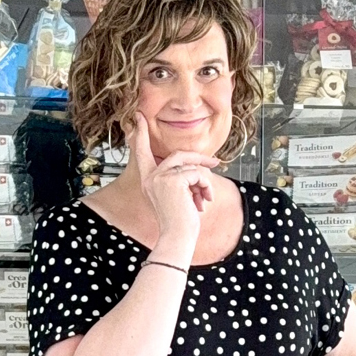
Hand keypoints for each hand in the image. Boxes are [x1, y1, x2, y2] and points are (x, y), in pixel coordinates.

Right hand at [129, 114, 218, 247]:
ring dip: (204, 182)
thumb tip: (200, 166)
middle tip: (216, 163)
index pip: (142, 152)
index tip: (138, 116)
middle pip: (179, 155)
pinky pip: (197, 173)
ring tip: (206, 199)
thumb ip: (181, 180)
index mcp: (148, 180)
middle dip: (199, 160)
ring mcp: (160, 177)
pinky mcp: (173, 180)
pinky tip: (204, 201)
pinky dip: (206, 186)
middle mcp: (150, 177)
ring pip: (191, 165)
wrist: (177, 238)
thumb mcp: (178, 197)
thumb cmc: (179, 223)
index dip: (141, 133)